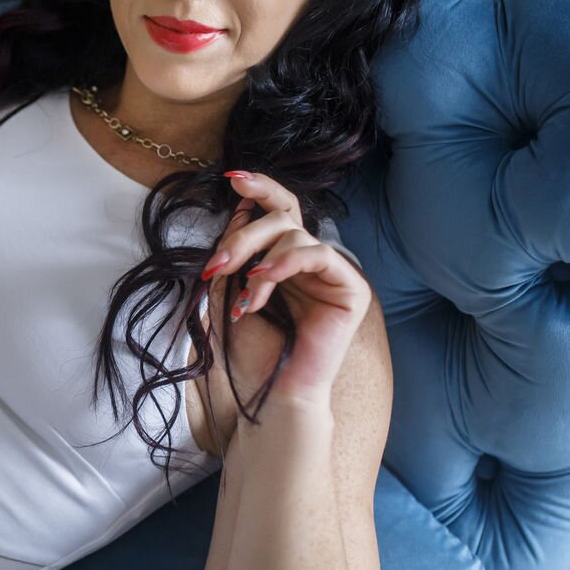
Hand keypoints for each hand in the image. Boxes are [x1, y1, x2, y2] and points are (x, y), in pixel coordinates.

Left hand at [202, 171, 372, 410]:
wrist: (271, 392)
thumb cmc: (251, 348)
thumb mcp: (230, 289)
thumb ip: (237, 251)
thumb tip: (240, 210)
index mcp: (284, 257)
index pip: (279, 209)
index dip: (260, 188)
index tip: (232, 178)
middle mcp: (310, 260)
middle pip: (281, 217)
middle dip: (243, 234)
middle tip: (217, 265)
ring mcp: (332, 272)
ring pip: (295, 233)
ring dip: (259, 259)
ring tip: (245, 297)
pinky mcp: (351, 289)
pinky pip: (320, 255)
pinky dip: (286, 264)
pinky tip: (263, 284)